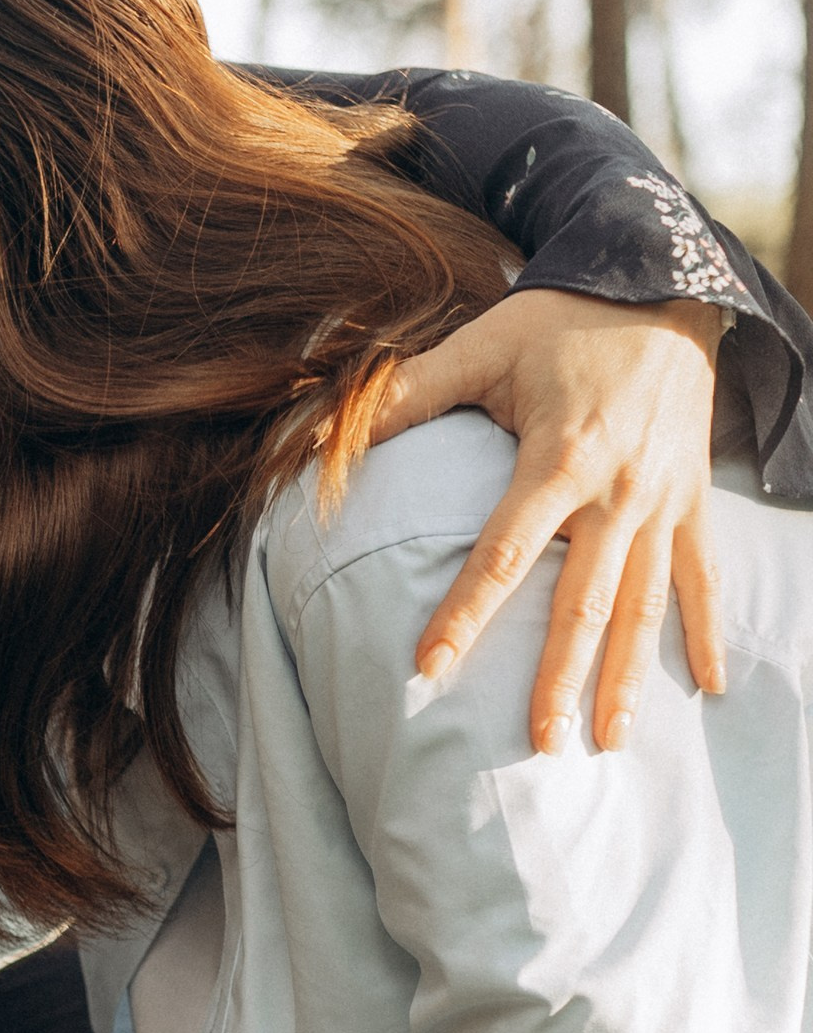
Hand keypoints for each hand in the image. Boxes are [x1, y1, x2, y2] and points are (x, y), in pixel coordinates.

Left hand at [370, 290, 726, 755]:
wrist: (660, 288)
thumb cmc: (557, 321)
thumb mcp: (479, 346)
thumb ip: (408, 395)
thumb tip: (326, 431)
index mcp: (559, 459)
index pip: (503, 555)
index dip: (464, 614)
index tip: (430, 667)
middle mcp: (619, 492)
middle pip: (581, 602)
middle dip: (557, 678)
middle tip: (537, 744)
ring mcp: (664, 502)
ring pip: (644, 606)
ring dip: (627, 676)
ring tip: (608, 740)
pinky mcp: (693, 501)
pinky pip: (704, 577)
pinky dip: (705, 632)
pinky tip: (705, 687)